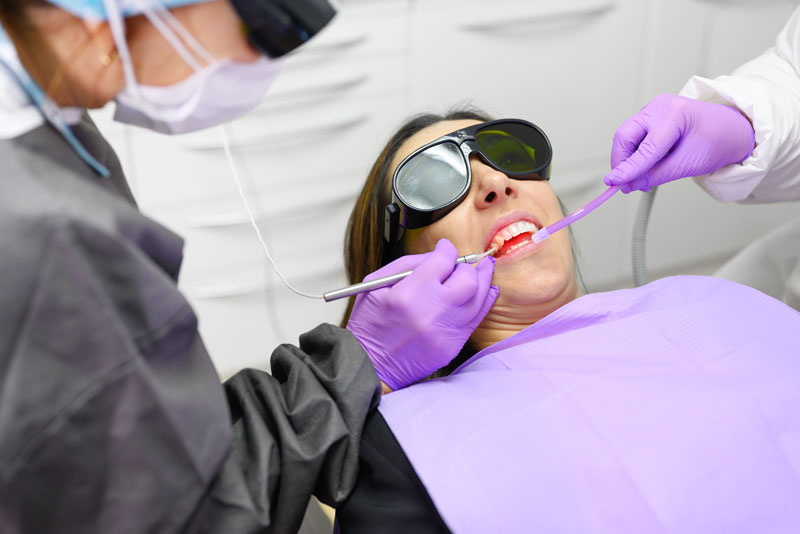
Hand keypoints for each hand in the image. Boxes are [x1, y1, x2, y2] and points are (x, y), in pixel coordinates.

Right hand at [347, 238, 497, 390]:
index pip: (443, 261)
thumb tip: (437, 255)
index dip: (447, 249)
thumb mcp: (376, 285)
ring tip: (484, 270)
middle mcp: (431, 313)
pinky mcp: (451, 346)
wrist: (369, 366)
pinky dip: (484, 302)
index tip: (445, 248)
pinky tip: (487, 291)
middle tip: (460, 264)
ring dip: (482, 280)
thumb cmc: (369, 324)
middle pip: (468, 279)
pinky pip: (477, 319)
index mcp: (408, 294)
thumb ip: (408, 264)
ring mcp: (444, 332)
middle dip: (466, 266)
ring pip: (479, 298)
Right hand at [604, 94, 754, 192]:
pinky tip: (644, 165)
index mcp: (675, 114)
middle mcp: (660, 106)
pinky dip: (635, 154)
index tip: (614, 183)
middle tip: (623, 183)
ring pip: (626, 136)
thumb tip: (630, 184)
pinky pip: (633, 136)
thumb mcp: (689, 164)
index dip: (628, 169)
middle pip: (625, 134)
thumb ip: (657, 175)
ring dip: (628, 159)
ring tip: (640, 177)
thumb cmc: (718, 141)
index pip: (645, 148)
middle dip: (621, 161)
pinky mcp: (650, 116)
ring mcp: (654, 109)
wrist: (731, 130)